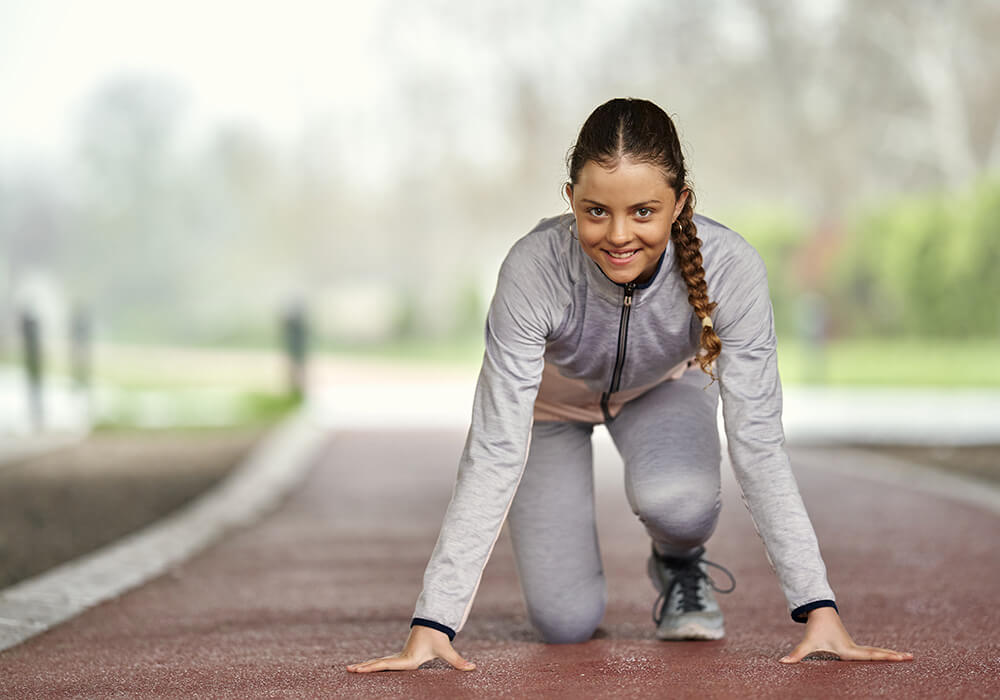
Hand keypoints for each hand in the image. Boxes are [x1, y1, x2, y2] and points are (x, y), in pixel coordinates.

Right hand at [346, 625, 476, 672]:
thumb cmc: (438, 638)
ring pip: (379, 662)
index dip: (376, 667)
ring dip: (366, 666)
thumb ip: (458, 661)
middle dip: (365, 667)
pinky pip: (383, 662)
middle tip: (350, 669)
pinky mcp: (400, 657)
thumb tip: (472, 667)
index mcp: (409, 659)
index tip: (363, 669)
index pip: (389, 665)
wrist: (433, 625)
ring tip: (350, 669)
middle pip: (379, 663)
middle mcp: (401, 658)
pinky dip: (372, 665)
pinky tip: (364, 668)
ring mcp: (398, 657)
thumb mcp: (446, 650)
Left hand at [780, 607, 912, 662]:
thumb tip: (782, 663)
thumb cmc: (815, 629)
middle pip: (878, 653)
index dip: (885, 657)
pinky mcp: (853, 646)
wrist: (819, 612)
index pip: (870, 656)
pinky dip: (883, 654)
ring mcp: (855, 647)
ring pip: (876, 651)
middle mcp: (854, 648)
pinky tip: (891, 657)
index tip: (899, 657)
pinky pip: (871, 652)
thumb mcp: (807, 643)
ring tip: (908, 657)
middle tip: (912, 657)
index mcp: (848, 650)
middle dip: (894, 656)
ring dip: (891, 654)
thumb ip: (796, 654)